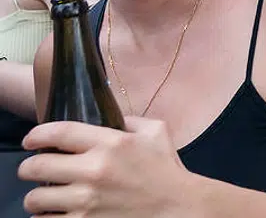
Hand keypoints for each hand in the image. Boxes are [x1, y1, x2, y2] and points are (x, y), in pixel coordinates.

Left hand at [20, 118, 193, 217]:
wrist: (179, 208)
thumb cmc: (167, 170)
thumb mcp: (156, 132)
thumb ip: (130, 120)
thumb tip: (108, 116)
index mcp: (111, 143)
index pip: (59, 132)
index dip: (36, 135)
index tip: (31, 140)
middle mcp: (94, 171)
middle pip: (37, 166)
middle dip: (29, 168)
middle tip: (33, 170)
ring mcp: (86, 201)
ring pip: (34, 198)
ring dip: (36, 197)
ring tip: (44, 195)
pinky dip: (45, 217)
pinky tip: (55, 212)